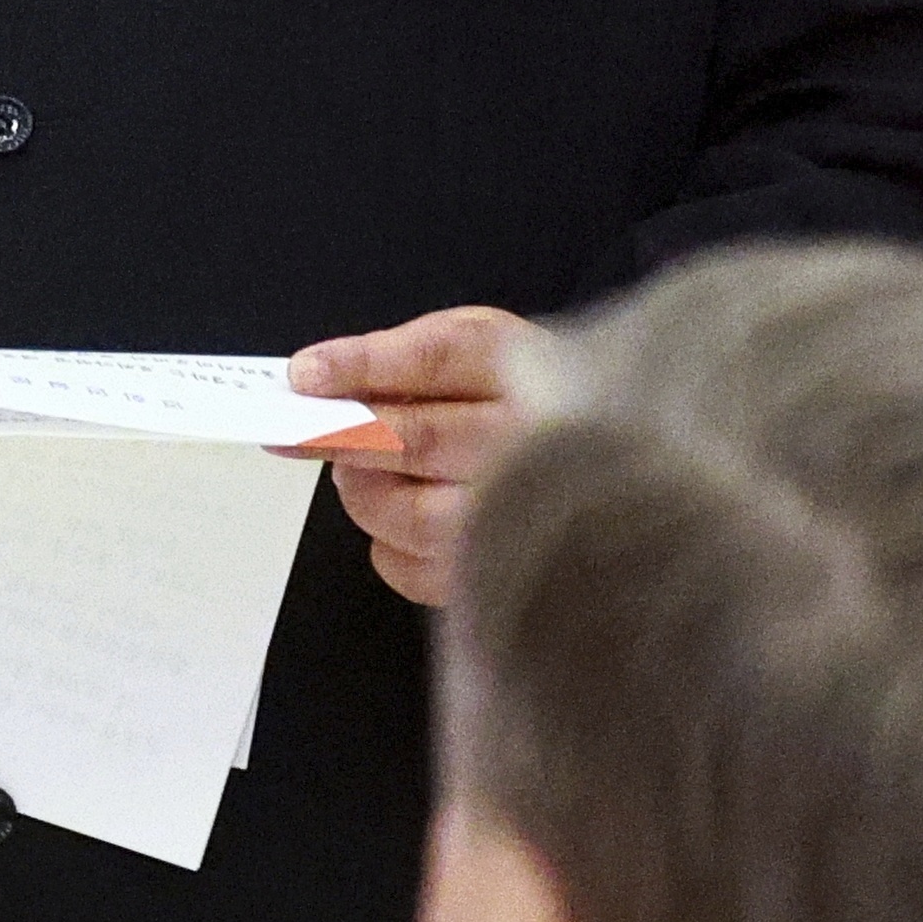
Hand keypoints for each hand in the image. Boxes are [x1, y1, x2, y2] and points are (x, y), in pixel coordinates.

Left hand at [288, 304, 539, 606]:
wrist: (620, 466)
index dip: (363, 367)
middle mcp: (536, 443)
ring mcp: (527, 515)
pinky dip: (388, 547)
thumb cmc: (534, 399)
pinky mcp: (508, 572)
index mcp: (529, 369)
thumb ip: (406, 359)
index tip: (304, 376)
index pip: (439, 358)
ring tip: (360, 473)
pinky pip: (420, 570)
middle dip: (345, 437)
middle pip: (420, 440)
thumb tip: (318, 381)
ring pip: (414, 515)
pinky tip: (398, 523)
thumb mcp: (484, 348)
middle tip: (302, 433)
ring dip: (365, 493)